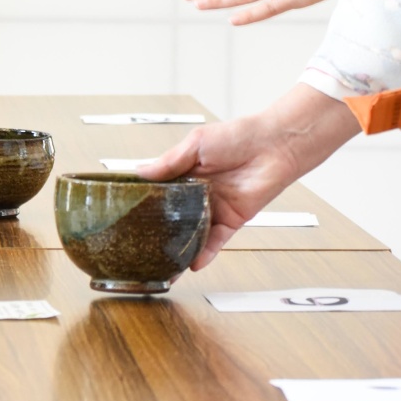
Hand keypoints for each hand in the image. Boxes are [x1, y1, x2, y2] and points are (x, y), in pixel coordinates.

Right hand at [138, 85, 358, 268]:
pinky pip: (216, 241)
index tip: (125, 217)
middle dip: (157, 234)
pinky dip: (205, 253)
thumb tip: (140, 172)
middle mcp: (196, 195)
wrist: (275, 144)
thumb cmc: (238, 136)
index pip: (158, 195)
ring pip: (192, 234)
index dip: (143, 205)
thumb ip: (169, 162)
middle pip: (172, 219)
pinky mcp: (232, 221)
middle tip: (137, 247)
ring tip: (161, 264)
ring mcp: (213, 210)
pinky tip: (192, 263)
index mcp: (184, 175)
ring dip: (178, 248)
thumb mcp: (195, 144)